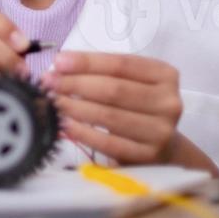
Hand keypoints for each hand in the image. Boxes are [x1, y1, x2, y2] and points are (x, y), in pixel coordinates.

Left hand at [42, 51, 186, 165]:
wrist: (164, 146)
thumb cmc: (138, 104)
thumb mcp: (129, 80)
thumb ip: (101, 70)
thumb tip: (60, 65)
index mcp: (165, 75)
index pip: (121, 64)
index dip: (87, 62)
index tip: (58, 61)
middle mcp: (169, 102)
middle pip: (114, 90)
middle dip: (76, 84)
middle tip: (49, 82)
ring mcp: (161, 131)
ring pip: (110, 116)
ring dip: (75, 108)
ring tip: (53, 101)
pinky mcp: (148, 155)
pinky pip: (108, 143)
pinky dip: (83, 133)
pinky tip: (65, 124)